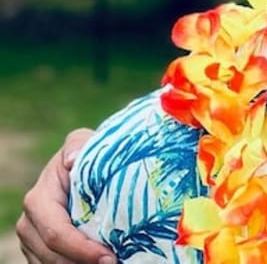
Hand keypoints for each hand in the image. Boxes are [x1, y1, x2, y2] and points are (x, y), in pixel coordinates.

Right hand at [15, 129, 113, 263]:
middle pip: (52, 256)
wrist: (80, 168)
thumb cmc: (86, 156)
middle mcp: (29, 223)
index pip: (56, 232)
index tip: (108, 256)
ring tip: (110, 263)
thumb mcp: (84, 143)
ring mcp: (32, 240)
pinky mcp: (41, 252)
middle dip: (82, 263)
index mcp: (39, 200)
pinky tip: (96, 262)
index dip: (80, 248)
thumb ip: (78, 145)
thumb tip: (71, 161)